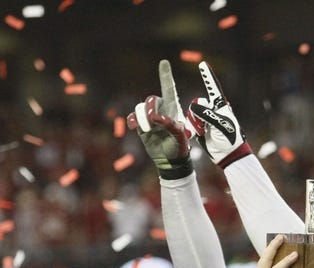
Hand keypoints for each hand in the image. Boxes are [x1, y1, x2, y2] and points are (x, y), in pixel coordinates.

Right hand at [127, 60, 192, 176]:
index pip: (169, 88)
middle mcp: (161, 109)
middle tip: (154, 121)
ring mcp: (150, 117)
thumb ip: (171, 125)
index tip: (164, 62)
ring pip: (141, 108)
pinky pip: (133, 117)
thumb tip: (157, 119)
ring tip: (149, 130)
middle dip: (151, 108)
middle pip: (152, 99)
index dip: (166, 75)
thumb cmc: (180, 146)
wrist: (171, 160)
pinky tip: (134, 126)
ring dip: (144, 119)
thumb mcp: (181, 136)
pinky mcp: (142, 125)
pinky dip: (133, 120)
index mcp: (174, 108)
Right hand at [187, 61, 251, 168]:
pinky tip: (198, 136)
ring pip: (191, 113)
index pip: (213, 87)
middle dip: (199, 115)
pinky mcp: (198, 127)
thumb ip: (208, 114)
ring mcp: (204, 118)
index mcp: (220, 105)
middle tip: (206, 127)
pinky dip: (191, 129)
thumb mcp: (221, 125)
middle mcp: (211, 109)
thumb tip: (193, 105)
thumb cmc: (230, 139)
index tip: (203, 64)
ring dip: (196, 123)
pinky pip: (189, 122)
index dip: (207, 76)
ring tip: (204, 133)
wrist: (228, 154)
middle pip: (197, 102)